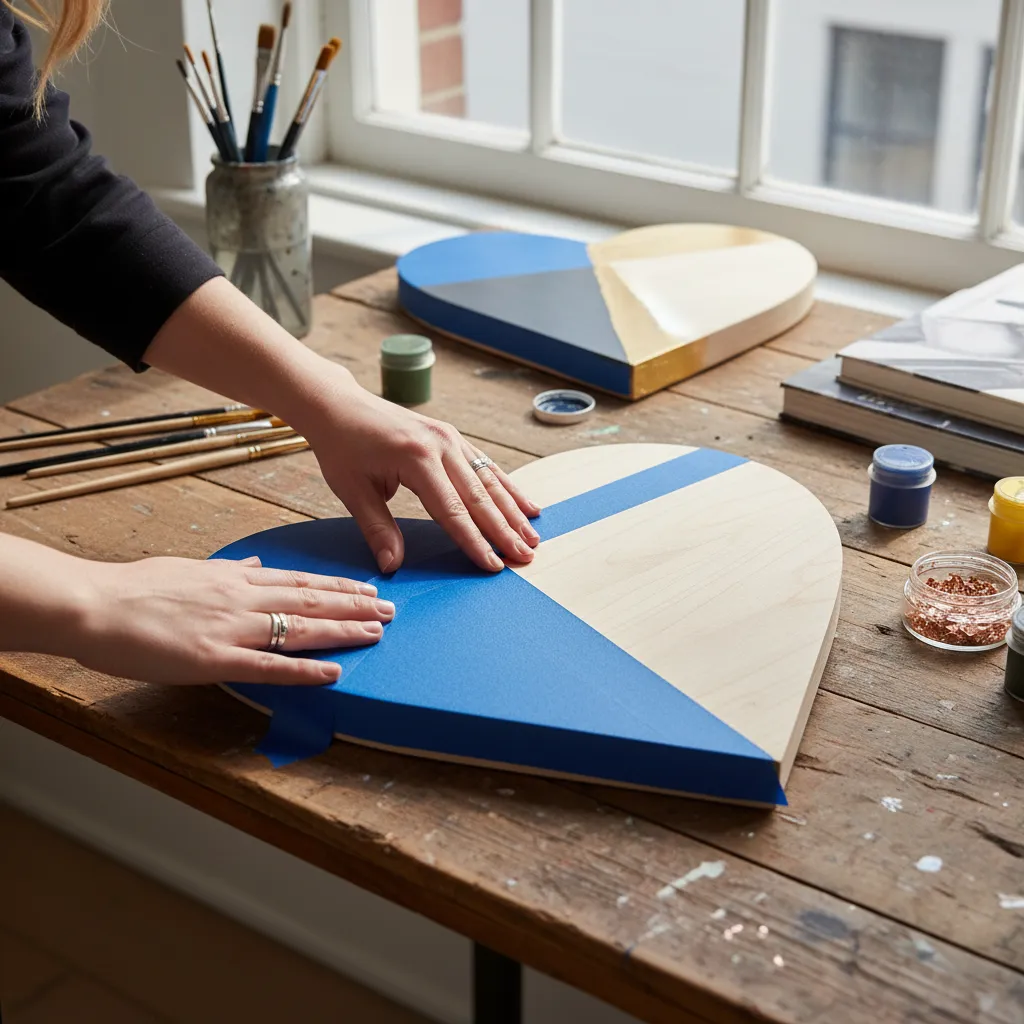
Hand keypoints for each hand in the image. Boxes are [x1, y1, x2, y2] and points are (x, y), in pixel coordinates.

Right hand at [69, 555, 393, 685]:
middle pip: (311, 600)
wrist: (93, 603)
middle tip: (391, 610)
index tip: (367, 588)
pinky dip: (305, 670)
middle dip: (355, 605)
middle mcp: (241, 597)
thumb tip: (258, 564)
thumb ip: (229, 569)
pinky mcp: (215, 659)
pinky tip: (333, 672)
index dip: (337, 585)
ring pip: (301, 628)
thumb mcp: (189, 567)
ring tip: (376, 633)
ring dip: (343, 630)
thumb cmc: (134, 588)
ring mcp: (231, 628)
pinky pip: (270, 666)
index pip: (299, 580)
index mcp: (234, 577)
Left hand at [299, 371, 540, 573]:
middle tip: (526, 557)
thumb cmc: (342, 447)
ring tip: (533, 537)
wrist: (340, 406)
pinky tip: (526, 505)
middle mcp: (441, 445)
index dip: (474, 542)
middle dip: (505, 530)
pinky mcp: (452, 437)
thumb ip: (377, 528)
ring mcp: (450, 438)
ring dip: (514, 511)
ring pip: (490, 480)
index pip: (452, 511)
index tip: (494, 566)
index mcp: (416, 459)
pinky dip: (507, 487)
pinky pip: (486, 466)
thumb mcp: (352, 490)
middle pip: (480, 496)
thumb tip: (392, 566)